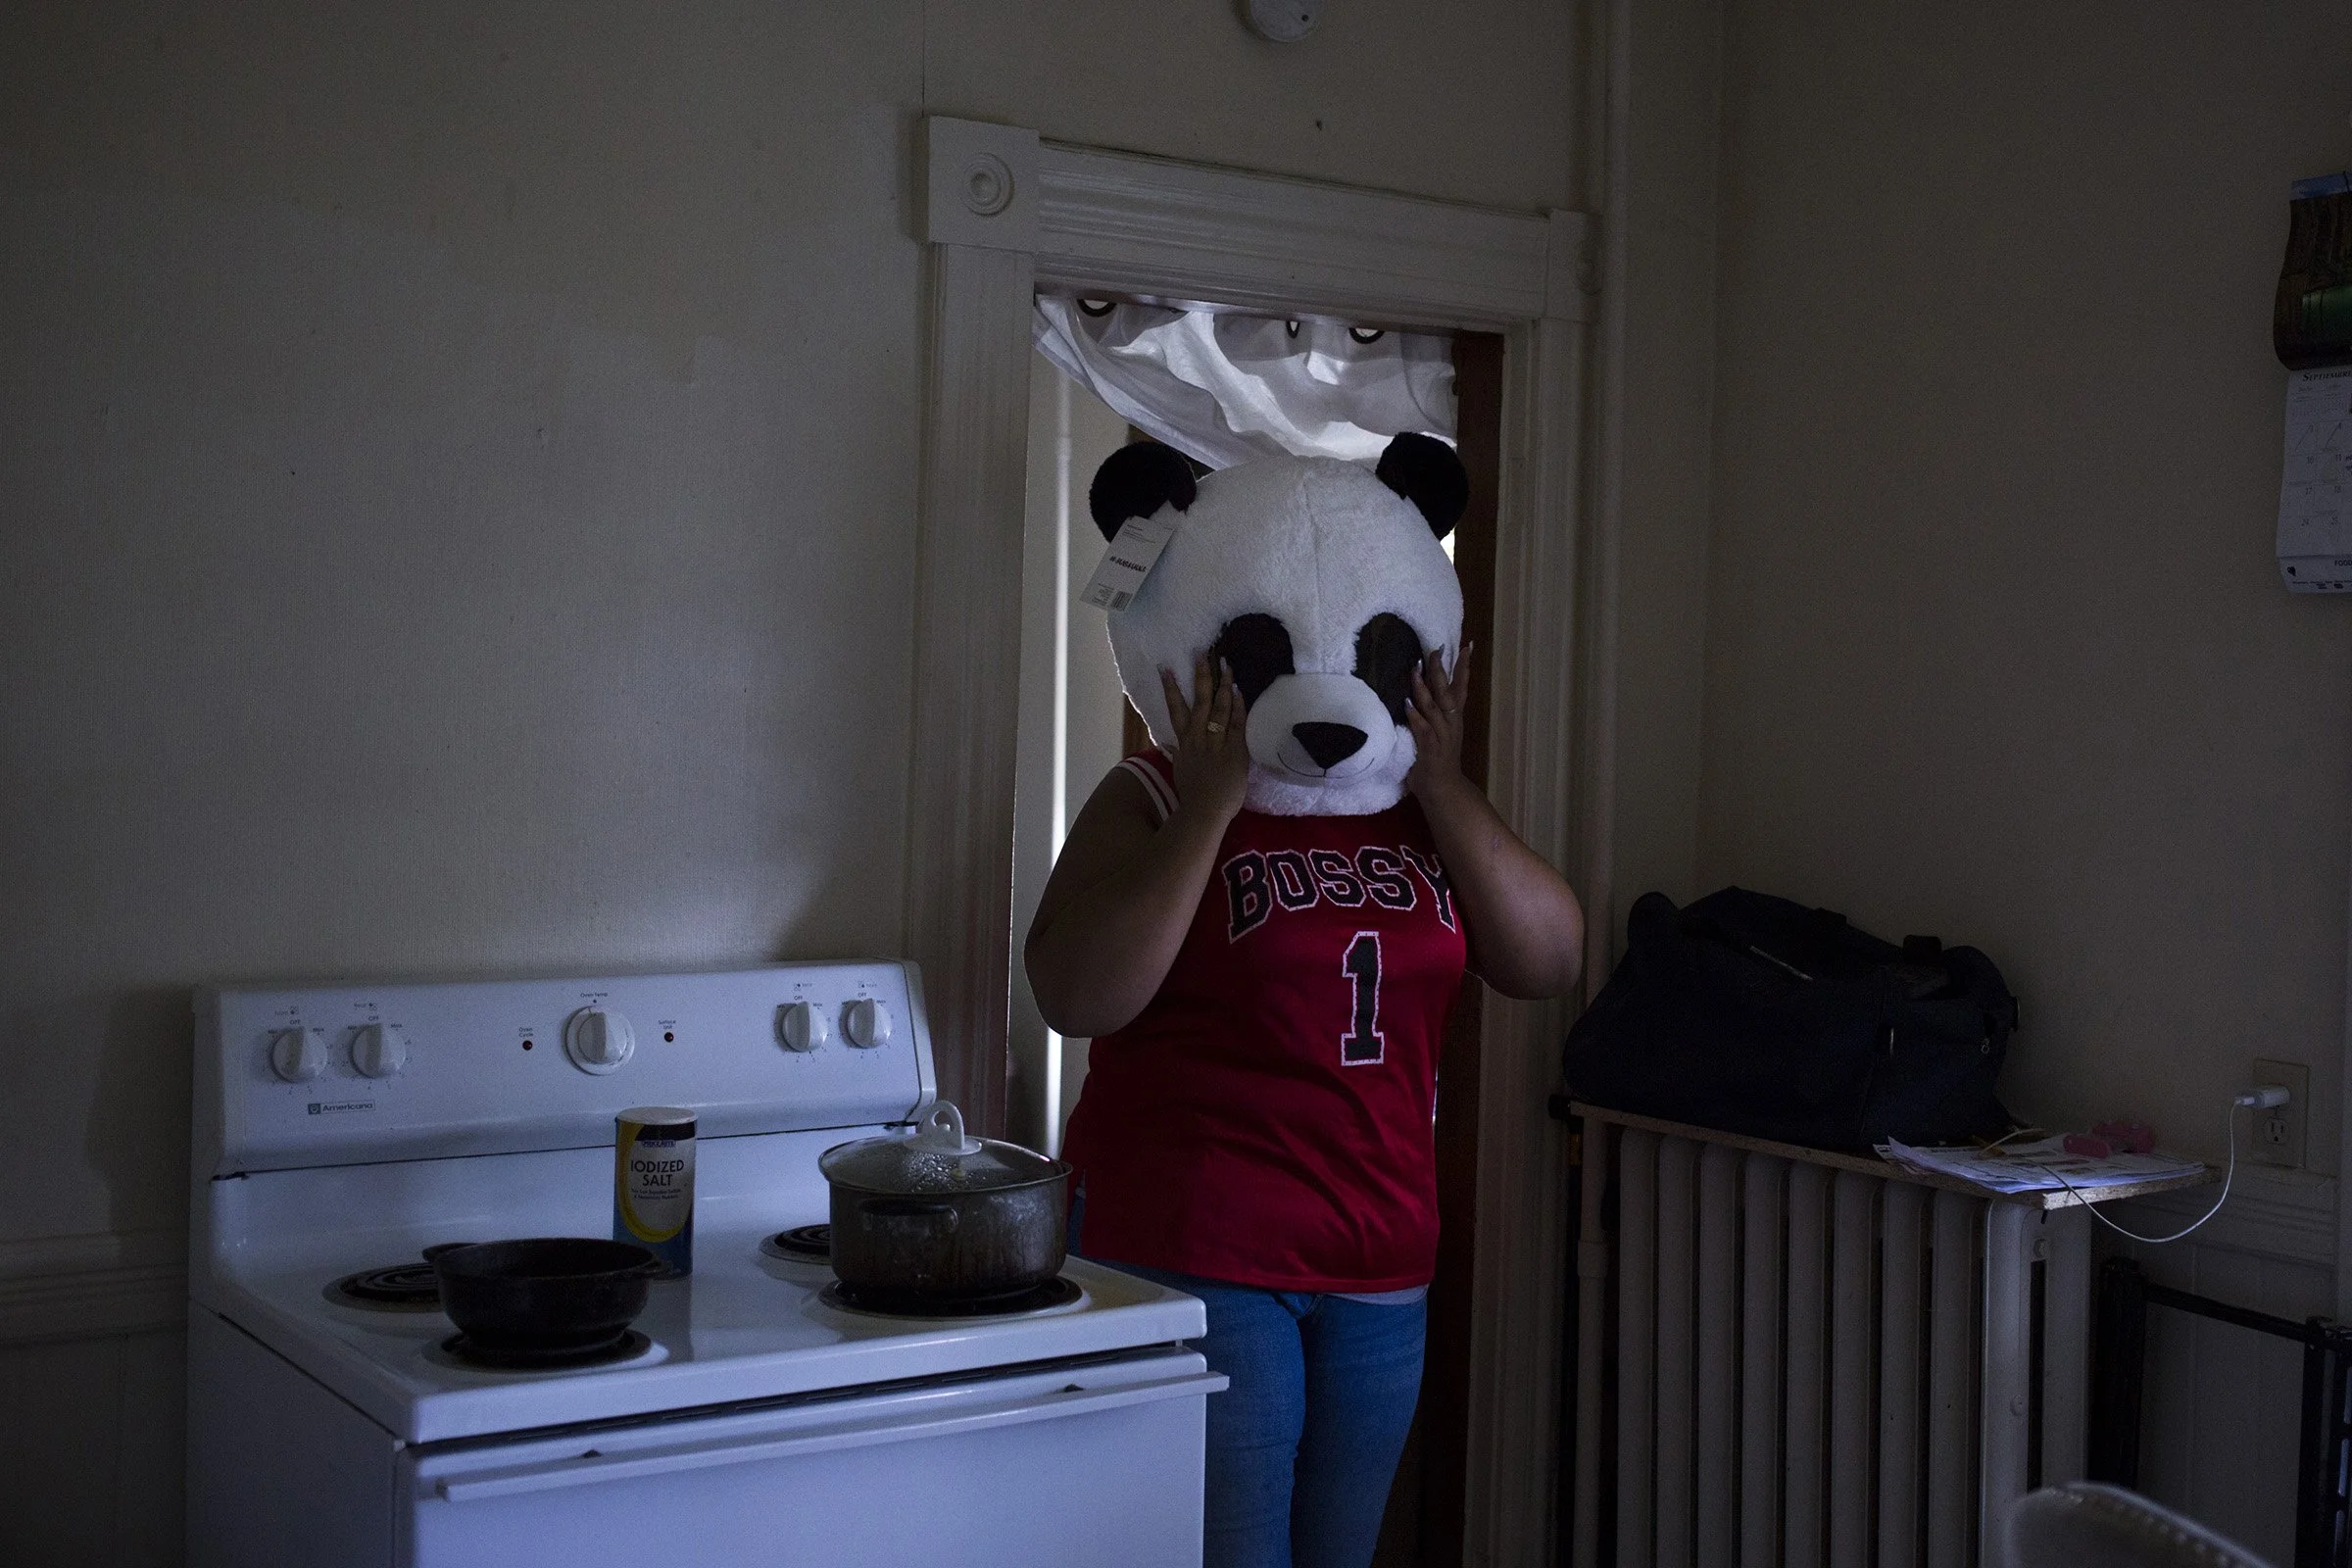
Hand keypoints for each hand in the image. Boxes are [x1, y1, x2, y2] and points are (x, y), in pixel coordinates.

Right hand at [1161, 653, 1249, 826]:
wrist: (1204, 812)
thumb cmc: (1192, 796)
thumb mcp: (1180, 770)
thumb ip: (1176, 753)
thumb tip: (1169, 743)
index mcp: (1184, 743)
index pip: (1176, 710)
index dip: (1170, 688)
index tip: (1166, 669)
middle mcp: (1198, 738)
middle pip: (1199, 701)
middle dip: (1202, 676)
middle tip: (1203, 652)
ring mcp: (1216, 743)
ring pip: (1219, 708)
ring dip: (1223, 684)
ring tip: (1226, 664)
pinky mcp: (1234, 751)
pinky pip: (1237, 724)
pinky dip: (1238, 707)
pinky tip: (1239, 691)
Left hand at [1405, 642, 1474, 806]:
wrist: (1444, 788)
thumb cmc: (1438, 759)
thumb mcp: (1440, 731)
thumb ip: (1434, 712)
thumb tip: (1422, 690)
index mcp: (1455, 717)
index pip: (1461, 687)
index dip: (1463, 667)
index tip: (1466, 646)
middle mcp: (1451, 723)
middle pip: (1447, 691)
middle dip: (1441, 670)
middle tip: (1436, 649)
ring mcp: (1441, 735)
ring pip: (1433, 706)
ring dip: (1423, 688)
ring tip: (1415, 669)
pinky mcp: (1429, 748)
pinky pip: (1422, 728)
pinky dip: (1415, 716)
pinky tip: (1407, 703)